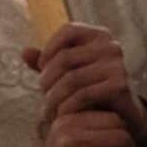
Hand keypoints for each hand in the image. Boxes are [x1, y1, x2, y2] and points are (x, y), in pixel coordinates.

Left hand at [25, 24, 146, 143]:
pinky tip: (62, 115)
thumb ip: (46, 62)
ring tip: (48, 109)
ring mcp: (118, 65)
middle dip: (48, 79)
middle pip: (65, 58)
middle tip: (43, 96)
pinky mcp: (120, 85)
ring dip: (54, 97)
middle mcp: (111, 46)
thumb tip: (24, 52)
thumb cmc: (90, 88)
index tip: (42, 69)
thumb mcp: (66, 72)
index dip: (49, 49)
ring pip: (72, 79)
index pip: (67, 31)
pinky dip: (68, 106)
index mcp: (99, 35)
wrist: (122, 116)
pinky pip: (83, 95)